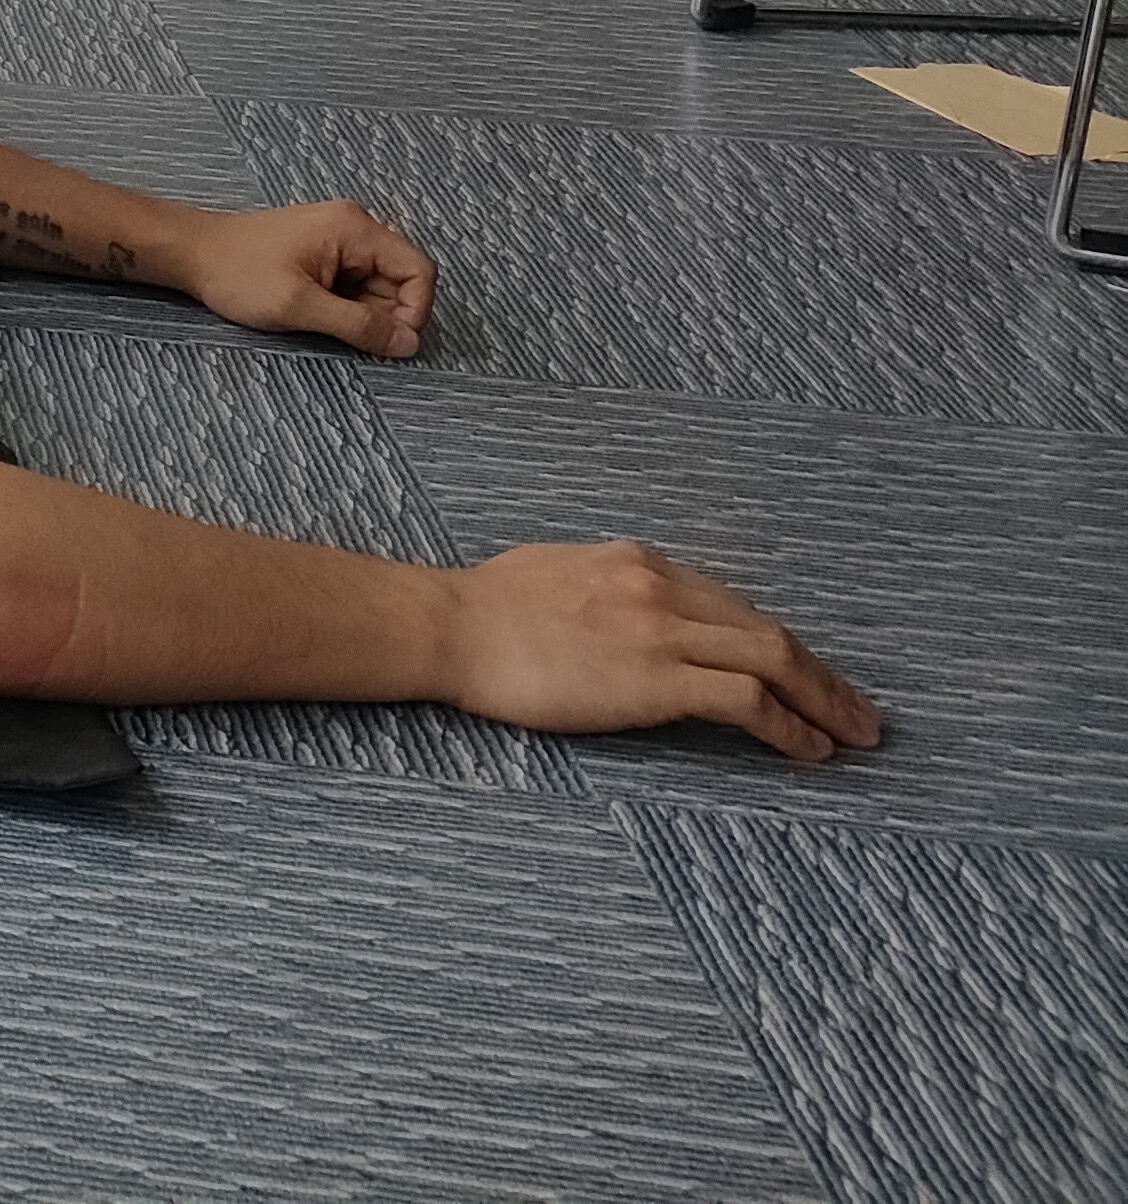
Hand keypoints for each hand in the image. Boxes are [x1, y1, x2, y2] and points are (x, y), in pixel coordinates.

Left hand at [178, 199, 435, 358]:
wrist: (192, 253)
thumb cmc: (237, 273)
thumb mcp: (300, 306)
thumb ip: (358, 325)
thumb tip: (408, 343)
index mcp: (354, 228)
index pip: (419, 270)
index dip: (414, 310)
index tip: (390, 341)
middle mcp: (354, 227)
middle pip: (400, 280)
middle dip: (382, 314)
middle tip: (341, 331)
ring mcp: (339, 239)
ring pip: (378, 286)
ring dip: (361, 312)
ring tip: (318, 317)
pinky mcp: (324, 253)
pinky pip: (355, 284)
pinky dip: (344, 305)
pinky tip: (313, 310)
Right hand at [443, 543, 881, 762]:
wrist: (451, 627)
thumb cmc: (485, 610)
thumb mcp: (558, 575)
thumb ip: (606, 590)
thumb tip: (624, 617)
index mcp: (638, 562)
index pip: (733, 606)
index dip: (778, 645)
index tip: (807, 675)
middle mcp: (662, 587)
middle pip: (769, 630)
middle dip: (824, 677)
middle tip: (862, 715)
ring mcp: (662, 630)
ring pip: (774, 659)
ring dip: (824, 702)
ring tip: (854, 737)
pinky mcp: (656, 677)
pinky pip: (746, 699)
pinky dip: (788, 726)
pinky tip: (809, 751)